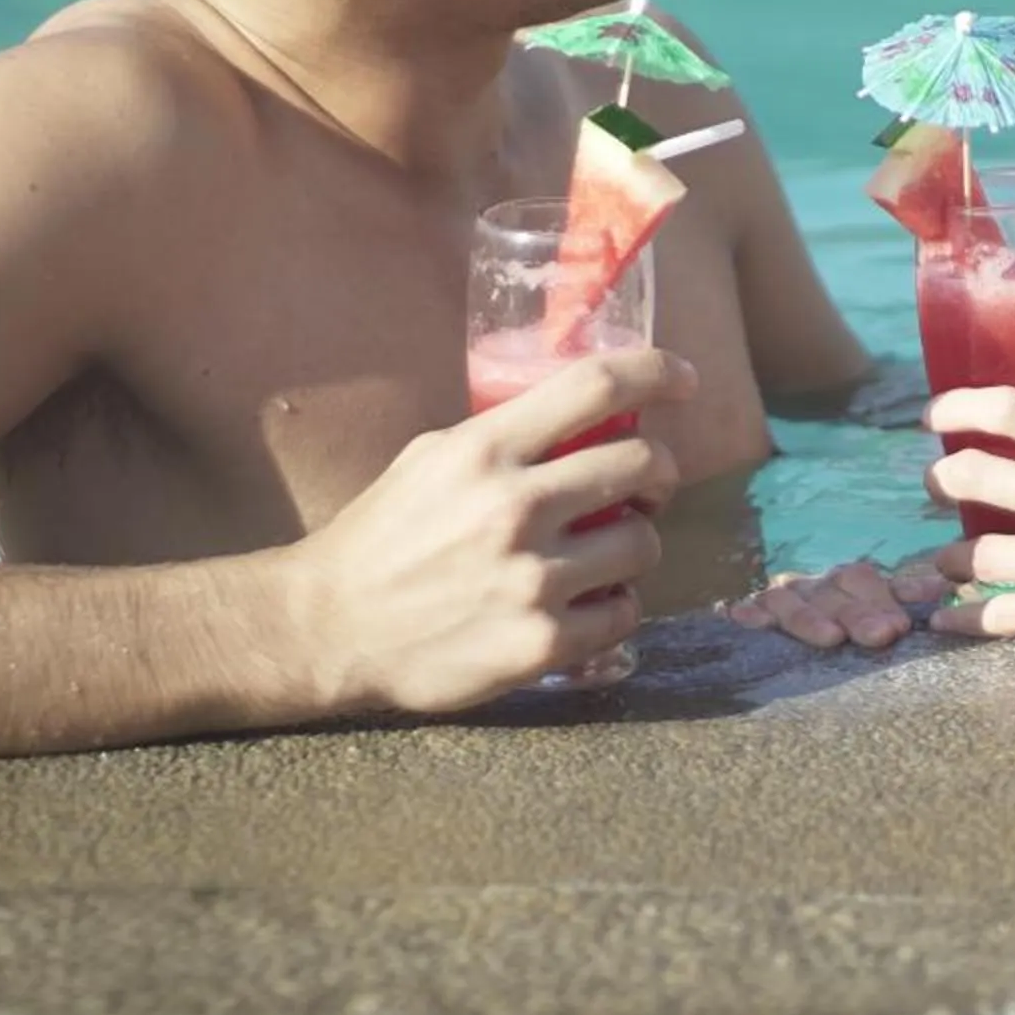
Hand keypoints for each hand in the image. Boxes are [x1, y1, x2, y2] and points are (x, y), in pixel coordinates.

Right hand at [294, 350, 694, 713]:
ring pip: (644, 543)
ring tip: (603, 554)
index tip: (685, 379)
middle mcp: (516, 506)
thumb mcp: (431, 457)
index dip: (658, 372)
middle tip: (646, 487)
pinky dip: (614, 607)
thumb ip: (502, 436)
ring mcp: (532, 578)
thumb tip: (578, 416)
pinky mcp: (540, 643)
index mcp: (486, 449)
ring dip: (635, 544)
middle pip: (643, 463)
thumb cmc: (382, 536)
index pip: (597, 386)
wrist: (328, 626)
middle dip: (658, 472)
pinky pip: (623, 613)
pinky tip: (585, 606)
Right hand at [726, 559, 950, 649]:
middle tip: (883, 635)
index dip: (884, 599)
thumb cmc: (850, 634)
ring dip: (812, 618)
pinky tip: (746, 618)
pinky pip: (751, 609)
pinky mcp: (752, 611)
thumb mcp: (878, 615)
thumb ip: (904, 600)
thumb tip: (945, 587)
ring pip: (794, 600)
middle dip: (860, 613)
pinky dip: (752, 612)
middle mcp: (818, 586)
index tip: (903, 626)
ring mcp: (784, 597)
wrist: (782, 640)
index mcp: (850, 586)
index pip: (867, 581)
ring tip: (831, 638)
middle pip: (836, 590)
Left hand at [921, 388, 1014, 675]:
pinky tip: (948, 622)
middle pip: (974, 476)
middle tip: (934, 487)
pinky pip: (999, 618)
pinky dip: (964, 622)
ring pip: (975, 555)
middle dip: (938, 481)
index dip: (958, 405)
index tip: (933, 415)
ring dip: (948, 560)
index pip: (1011, 410)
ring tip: (946, 564)